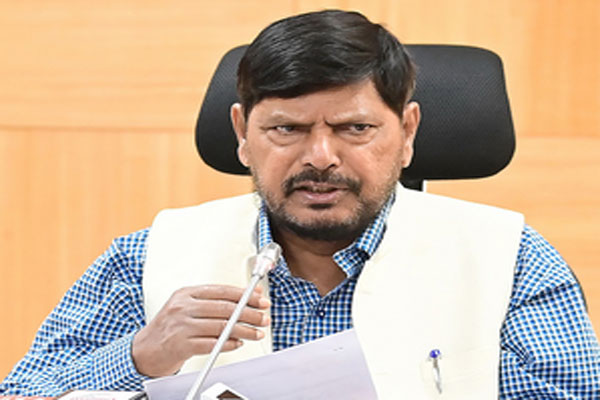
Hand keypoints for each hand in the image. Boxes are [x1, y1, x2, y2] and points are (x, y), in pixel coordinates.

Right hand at [131, 284, 270, 376]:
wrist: (144, 351)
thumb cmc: (169, 328)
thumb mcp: (186, 308)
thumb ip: (213, 302)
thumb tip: (246, 298)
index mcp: (186, 294)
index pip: (222, 290)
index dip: (244, 294)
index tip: (260, 299)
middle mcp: (183, 307)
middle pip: (225, 308)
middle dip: (249, 312)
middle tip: (263, 316)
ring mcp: (181, 326)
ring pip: (222, 326)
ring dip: (244, 330)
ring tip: (257, 332)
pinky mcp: (181, 345)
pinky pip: (212, 343)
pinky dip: (229, 343)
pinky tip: (238, 343)